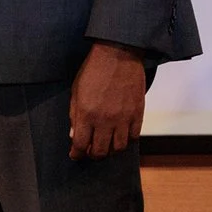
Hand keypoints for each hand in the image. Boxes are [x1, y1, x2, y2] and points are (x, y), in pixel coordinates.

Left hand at [69, 41, 147, 159]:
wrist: (118, 55)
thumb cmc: (93, 71)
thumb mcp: (76, 92)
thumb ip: (74, 115)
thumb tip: (74, 134)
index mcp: (86, 114)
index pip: (80, 144)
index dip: (76, 154)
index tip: (75, 155)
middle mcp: (105, 120)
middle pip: (100, 151)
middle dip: (92, 155)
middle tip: (90, 152)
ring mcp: (123, 118)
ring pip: (118, 148)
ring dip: (110, 151)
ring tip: (106, 146)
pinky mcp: (138, 113)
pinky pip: (134, 136)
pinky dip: (127, 140)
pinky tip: (121, 136)